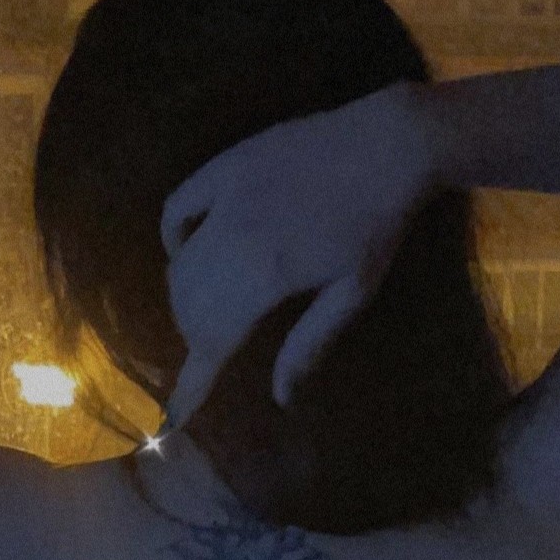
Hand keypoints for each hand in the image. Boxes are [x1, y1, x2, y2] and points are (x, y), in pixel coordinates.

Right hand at [160, 79, 437, 427]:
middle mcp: (233, 237)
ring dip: (183, 298)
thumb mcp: (353, 293)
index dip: (194, 381)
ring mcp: (224, 198)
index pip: (213, 340)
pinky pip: (176, 210)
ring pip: (179, 265)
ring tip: (204, 314)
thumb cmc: (377, 227)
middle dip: (194, 339)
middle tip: (210, 355)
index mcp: (267, 275)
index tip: (177, 413)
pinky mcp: (223, 168)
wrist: (387, 146)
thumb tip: (281, 397)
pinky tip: (185, 253)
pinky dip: (172, 239)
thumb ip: (309, 344)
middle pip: (190, 305)